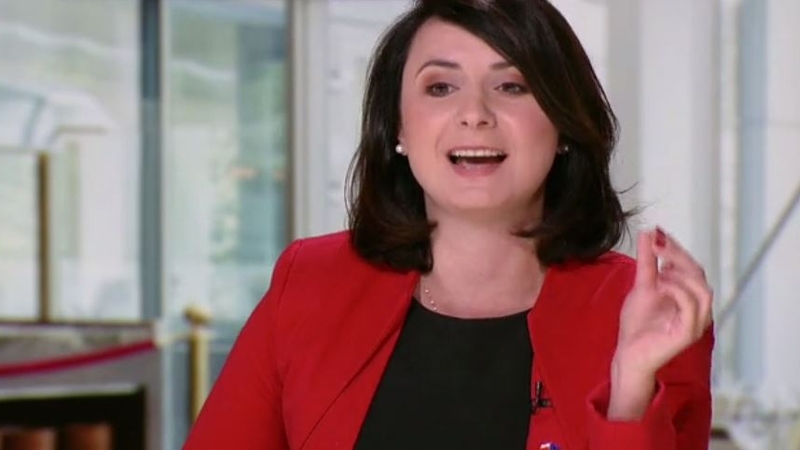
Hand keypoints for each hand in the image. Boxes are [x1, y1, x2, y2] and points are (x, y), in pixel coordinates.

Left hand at [608, 228, 712, 418]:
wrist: (627, 354)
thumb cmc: (637, 325)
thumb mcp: (642, 286)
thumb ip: (648, 262)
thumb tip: (649, 233)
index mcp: (689, 297)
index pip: (693, 267)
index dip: (678, 249)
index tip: (659, 233)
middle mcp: (698, 309)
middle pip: (699, 275)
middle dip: (679, 256)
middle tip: (658, 244)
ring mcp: (696, 322)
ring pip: (702, 290)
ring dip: (680, 273)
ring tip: (659, 269)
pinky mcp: (688, 333)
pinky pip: (691, 307)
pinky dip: (677, 291)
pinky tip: (659, 285)